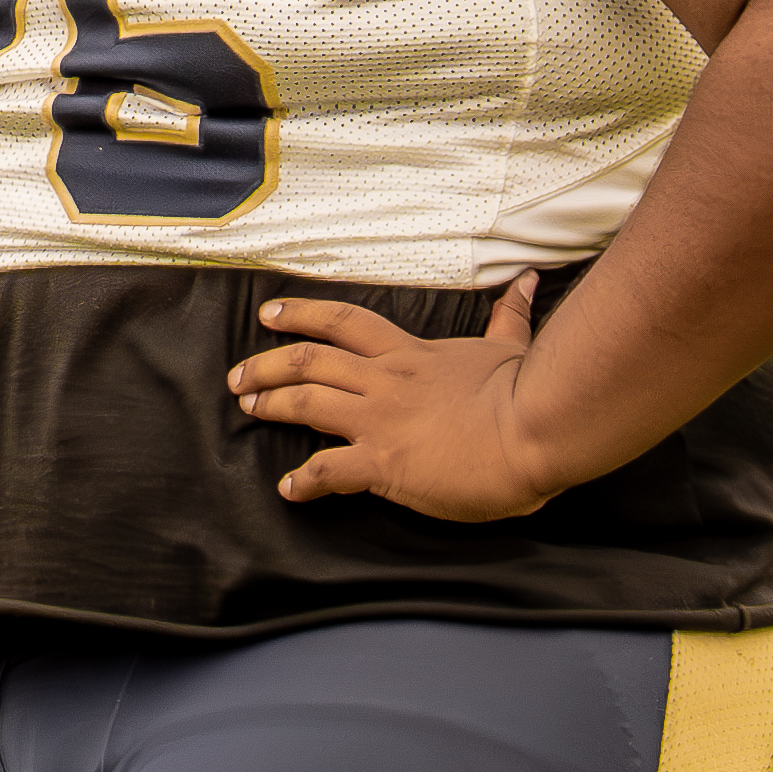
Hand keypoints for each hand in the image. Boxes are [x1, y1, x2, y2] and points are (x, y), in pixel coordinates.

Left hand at [226, 275, 551, 517]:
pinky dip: (303, 481)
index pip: (345, 324)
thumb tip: (527, 282)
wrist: (533, 430)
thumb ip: (511, 315)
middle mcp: (387, 382)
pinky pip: (329, 471)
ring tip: (249, 408)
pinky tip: (289, 488)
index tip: (270, 314)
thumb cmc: (525, 392)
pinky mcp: (385, 463)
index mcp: (411, 355)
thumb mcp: (512, 345)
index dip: (302, 315)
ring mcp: (381, 422)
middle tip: (239, 376)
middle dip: (267, 365)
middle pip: (310, 361)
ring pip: (307, 404)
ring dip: (273, 404)